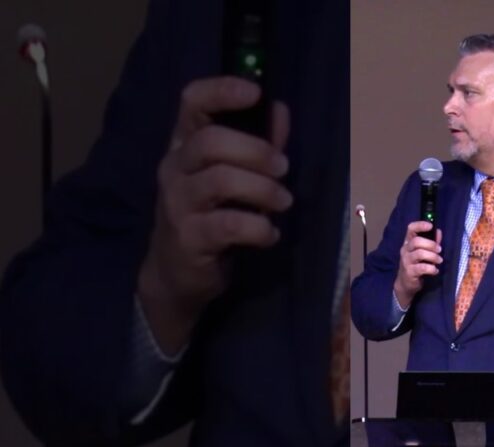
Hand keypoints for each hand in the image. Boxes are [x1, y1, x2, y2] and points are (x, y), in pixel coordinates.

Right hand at [138, 77, 291, 353]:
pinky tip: (269, 235)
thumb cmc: (210, 217)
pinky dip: (259, 228)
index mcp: (184, 145)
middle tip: (283, 168)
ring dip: (263, 190)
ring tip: (283, 202)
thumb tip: (281, 109)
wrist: (176, 274)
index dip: (221, 91)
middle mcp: (174, 169)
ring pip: (220, 181)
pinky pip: (229, 225)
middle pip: (210, 142)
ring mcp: (177, 203)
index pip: (191, 103)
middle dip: (256, 151)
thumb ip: (258, 144)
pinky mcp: (188, 238)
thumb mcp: (235, 177)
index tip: (255, 92)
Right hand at [393, 221, 442, 307]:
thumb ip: (431, 241)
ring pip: (420, 254)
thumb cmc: (416, 264)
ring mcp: (406, 261)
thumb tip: (439, 231)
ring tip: (439, 261)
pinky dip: (432, 269)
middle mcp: (405, 250)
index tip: (430, 226)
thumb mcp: (423, 252)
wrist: (405, 284)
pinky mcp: (409, 272)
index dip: (420, 225)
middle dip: (431, 244)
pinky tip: (435, 271)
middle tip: (440, 250)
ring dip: (433, 257)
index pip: (410, 229)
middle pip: (416, 241)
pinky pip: (422, 268)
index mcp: (408, 242)